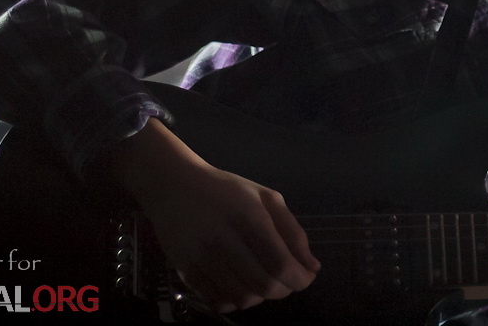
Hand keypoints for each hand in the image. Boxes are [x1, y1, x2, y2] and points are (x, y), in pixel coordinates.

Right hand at [109, 119, 320, 311]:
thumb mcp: (266, 197)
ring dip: (261, 297)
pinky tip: (241, 285)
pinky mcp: (185, 271)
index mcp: (249, 216)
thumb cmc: (226, 190)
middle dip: (283, 290)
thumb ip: (293, 231)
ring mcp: (201, 257)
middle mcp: (223, 239)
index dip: (299, 279)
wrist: (174, 186)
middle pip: (263, 285)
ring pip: (242, 298)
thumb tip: (312, 267)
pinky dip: (236, 301)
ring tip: (263, 281)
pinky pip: (218, 301)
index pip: (280, 263)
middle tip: (286, 280)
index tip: (306, 278)